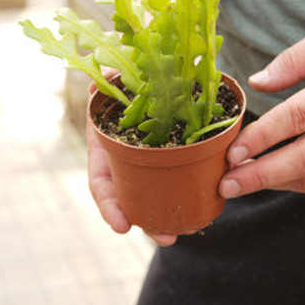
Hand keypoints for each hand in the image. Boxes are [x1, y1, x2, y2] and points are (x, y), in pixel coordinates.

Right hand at [87, 75, 178, 246]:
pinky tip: (203, 206)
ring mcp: (148, 158)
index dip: (109, 205)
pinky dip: (187, 192)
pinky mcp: (174, 152)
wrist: (148, 67)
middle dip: (146, 221)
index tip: (121, 226)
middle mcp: (124, 156)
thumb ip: (109, 77)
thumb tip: (105, 78)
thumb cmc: (127, 72)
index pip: (101, 180)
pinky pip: (178, 175)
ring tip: (184, 232)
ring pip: (154, 193)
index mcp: (105, 142)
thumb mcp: (116, 73)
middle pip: (130, 197)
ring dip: (167, 215)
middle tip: (167, 237)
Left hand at [220, 18, 304, 197]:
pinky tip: (272, 179)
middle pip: (304, 158)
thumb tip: (257, 82)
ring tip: (239, 183)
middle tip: (226, 185)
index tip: (231, 151)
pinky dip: (298, 184)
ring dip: (276, 184)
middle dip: (260, 175)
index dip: (261, 137)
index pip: (297, 117)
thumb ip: (297, 57)